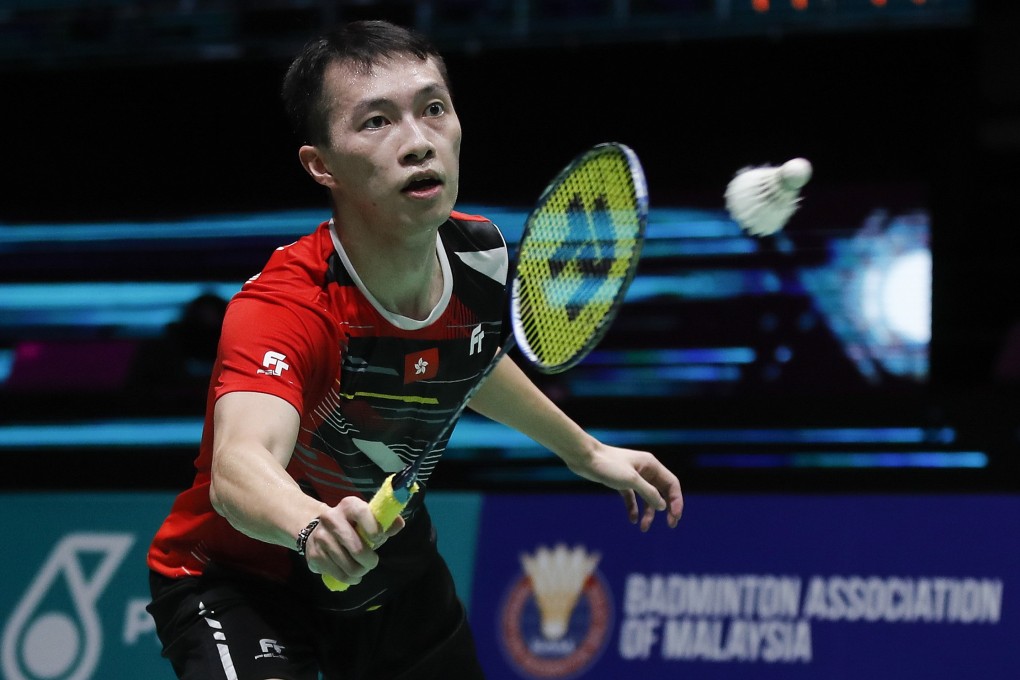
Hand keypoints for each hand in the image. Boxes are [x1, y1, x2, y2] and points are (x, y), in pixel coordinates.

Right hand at [302, 496, 404, 585]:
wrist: (315, 529)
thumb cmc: (350, 525)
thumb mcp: (367, 519)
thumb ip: (385, 522)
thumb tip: (399, 523)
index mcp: (348, 505)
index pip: (362, 513)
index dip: (374, 529)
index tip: (378, 539)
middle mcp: (331, 519)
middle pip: (357, 548)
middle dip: (370, 561)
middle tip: (372, 562)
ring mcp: (321, 538)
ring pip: (348, 566)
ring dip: (360, 571)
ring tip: (362, 568)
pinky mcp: (314, 555)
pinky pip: (338, 574)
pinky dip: (349, 578)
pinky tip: (351, 574)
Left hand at [568, 444, 682, 531]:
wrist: (584, 457)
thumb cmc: (608, 465)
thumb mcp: (631, 480)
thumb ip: (649, 493)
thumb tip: (662, 506)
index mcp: (652, 465)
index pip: (672, 484)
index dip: (676, 501)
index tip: (674, 517)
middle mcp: (645, 470)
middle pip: (662, 492)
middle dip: (666, 509)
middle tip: (671, 525)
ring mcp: (633, 476)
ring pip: (647, 497)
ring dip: (648, 513)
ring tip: (643, 528)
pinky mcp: (621, 482)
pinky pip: (632, 498)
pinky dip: (633, 508)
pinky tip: (632, 519)